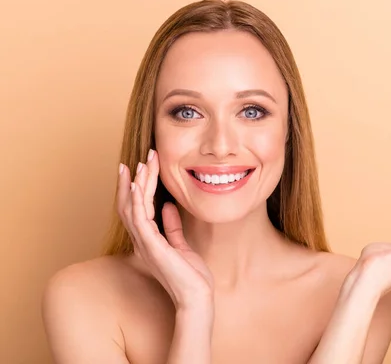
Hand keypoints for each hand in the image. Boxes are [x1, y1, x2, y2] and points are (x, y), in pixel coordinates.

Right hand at [117, 149, 213, 312]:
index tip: (140, 167)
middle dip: (134, 180)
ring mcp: (145, 243)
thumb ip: (172, 226)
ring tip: (140, 165)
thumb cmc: (190, 275)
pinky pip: (140, 219)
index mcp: (148, 240)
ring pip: (133, 208)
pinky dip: (138, 201)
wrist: (196, 296)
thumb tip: (168, 206)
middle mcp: (142, 240)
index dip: (136, 187)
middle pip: (130, 204)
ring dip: (136, 185)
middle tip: (139, 159)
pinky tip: (139, 185)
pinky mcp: (152, 247)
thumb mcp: (182, 245)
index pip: (137, 208)